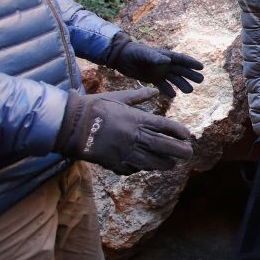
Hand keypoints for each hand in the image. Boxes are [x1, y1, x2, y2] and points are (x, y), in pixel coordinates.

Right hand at [53, 88, 193, 174]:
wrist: (70, 125)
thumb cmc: (94, 107)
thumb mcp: (118, 97)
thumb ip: (139, 96)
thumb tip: (155, 91)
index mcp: (137, 119)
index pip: (166, 127)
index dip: (180, 132)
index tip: (188, 136)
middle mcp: (135, 136)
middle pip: (165, 146)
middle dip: (180, 151)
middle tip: (189, 153)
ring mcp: (125, 152)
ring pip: (153, 162)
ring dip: (165, 164)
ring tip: (172, 164)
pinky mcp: (115, 163)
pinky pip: (133, 168)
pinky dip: (140, 167)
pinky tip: (145, 166)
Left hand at [107, 32, 203, 96]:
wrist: (121, 57)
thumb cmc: (133, 52)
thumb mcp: (143, 54)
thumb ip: (155, 57)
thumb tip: (168, 61)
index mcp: (165, 55)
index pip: (181, 59)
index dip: (191, 63)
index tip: (201, 67)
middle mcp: (165, 64)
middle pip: (181, 70)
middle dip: (191, 75)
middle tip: (201, 80)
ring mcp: (160, 72)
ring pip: (174, 79)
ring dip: (182, 84)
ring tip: (190, 91)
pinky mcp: (153, 79)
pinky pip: (163, 85)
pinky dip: (168, 90)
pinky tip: (173, 95)